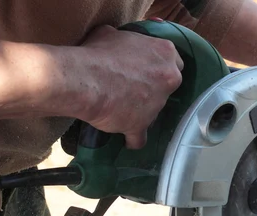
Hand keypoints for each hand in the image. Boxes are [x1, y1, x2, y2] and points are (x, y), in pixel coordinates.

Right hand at [77, 25, 183, 148]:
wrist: (83, 79)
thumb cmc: (96, 52)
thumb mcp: (112, 35)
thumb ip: (126, 41)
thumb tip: (119, 42)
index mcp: (165, 53)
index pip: (174, 62)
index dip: (158, 67)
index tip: (147, 70)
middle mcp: (169, 78)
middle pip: (168, 87)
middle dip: (154, 89)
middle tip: (135, 88)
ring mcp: (158, 104)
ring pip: (155, 111)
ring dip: (142, 111)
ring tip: (120, 109)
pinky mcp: (142, 125)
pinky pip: (140, 138)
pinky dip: (133, 138)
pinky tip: (125, 138)